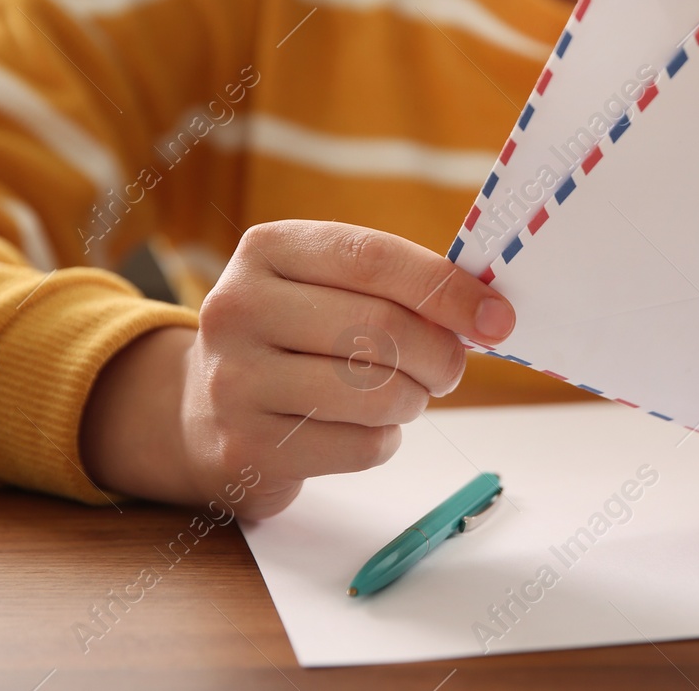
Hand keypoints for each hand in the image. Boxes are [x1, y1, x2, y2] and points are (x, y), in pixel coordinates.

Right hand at [81, 221, 514, 518]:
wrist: (201, 410)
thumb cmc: (295, 336)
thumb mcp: (325, 285)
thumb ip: (396, 285)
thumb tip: (488, 313)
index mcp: (268, 249)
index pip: (373, 260)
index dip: (447, 289)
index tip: (497, 317)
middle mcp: (238, 308)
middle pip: (380, 330)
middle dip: (440, 354)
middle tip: (451, 367)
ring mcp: (235, 381)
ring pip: (375, 393)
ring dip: (414, 400)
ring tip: (404, 395)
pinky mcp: (245, 449)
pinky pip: (360, 446)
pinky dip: (384, 439)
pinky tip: (363, 427)